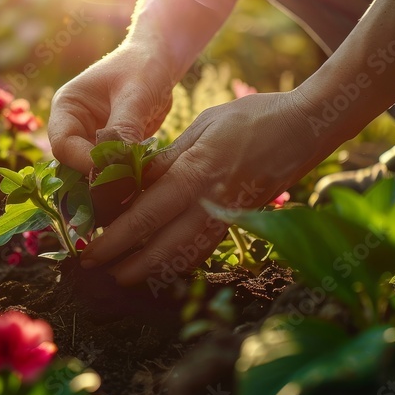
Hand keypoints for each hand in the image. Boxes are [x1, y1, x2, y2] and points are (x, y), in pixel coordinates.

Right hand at [48, 41, 177, 174]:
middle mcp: (74, 127)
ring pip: (93, 172)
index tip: (114, 170)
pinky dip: (125, 177)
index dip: (84, 162)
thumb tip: (119, 163)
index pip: (63, 145)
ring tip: (135, 185)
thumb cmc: (143, 68)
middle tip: (125, 186)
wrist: (159, 63)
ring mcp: (92, 140)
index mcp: (67, 108)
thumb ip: (124, 128)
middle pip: (74, 164)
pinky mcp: (111, 149)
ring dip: (112, 180)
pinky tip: (142, 180)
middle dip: (97, 176)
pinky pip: (113, 170)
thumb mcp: (135, 95)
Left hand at [80, 90, 328, 285]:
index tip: (90, 248)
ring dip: (151, 270)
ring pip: (184, 255)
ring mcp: (228, 216)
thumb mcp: (202, 125)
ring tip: (123, 275)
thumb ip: (167, 157)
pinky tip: (163, 267)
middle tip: (96, 268)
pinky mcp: (239, 221)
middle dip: (126, 263)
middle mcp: (210, 202)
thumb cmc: (251, 118)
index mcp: (195, 173)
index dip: (115, 237)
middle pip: (161, 246)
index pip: (146, 215)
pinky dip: (181, 263)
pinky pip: (205, 249)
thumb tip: (132, 180)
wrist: (305, 128)